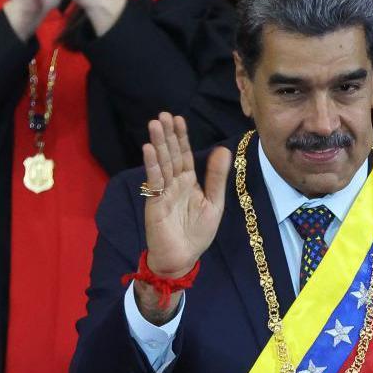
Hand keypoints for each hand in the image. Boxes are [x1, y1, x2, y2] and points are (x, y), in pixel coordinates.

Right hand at [134, 113, 230, 320]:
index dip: (181, 137)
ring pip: (161, 164)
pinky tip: (149, 150)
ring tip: (154, 124)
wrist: (183, 258)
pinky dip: (152, 165)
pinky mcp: (155, 203)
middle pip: (170, 154)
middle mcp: (174, 184)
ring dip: (158, 144)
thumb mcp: (214, 203)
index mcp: (188, 183)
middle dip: (167, 135)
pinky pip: (154, 181)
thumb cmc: (197, 234)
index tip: (178, 119)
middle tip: (163, 115)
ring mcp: (163, 192)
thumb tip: (223, 149)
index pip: (184, 155)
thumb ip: (216, 177)